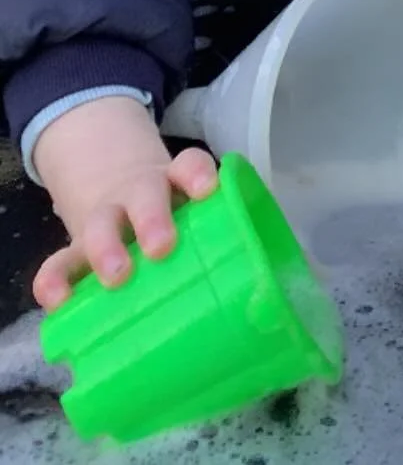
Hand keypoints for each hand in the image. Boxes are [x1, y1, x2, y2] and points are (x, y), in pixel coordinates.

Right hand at [30, 97, 217, 308]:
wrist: (118, 196)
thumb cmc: (175, 222)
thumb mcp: (199, 220)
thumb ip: (229, 245)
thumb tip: (281, 292)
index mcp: (178, 184)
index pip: (190, 165)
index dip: (198, 173)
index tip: (208, 190)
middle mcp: (141, 195)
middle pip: (146, 194)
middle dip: (153, 217)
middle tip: (162, 247)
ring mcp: (105, 219)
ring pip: (101, 222)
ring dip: (106, 247)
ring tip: (116, 277)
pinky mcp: (75, 252)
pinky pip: (58, 263)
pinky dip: (54, 280)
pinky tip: (58, 302)